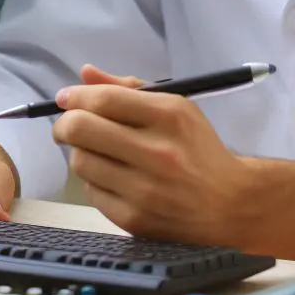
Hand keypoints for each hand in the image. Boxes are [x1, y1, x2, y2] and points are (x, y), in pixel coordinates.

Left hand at [52, 64, 251, 245]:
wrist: (230, 204)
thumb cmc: (198, 148)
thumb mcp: (175, 107)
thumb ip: (128, 88)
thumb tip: (85, 74)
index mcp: (170, 116)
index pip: (105, 100)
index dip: (76, 96)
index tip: (65, 97)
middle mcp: (157, 152)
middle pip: (81, 129)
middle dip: (64, 124)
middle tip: (68, 125)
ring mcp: (144, 190)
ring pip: (80, 161)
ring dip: (81, 152)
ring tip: (97, 151)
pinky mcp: (135, 220)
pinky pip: (91, 191)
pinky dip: (94, 180)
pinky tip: (112, 176)